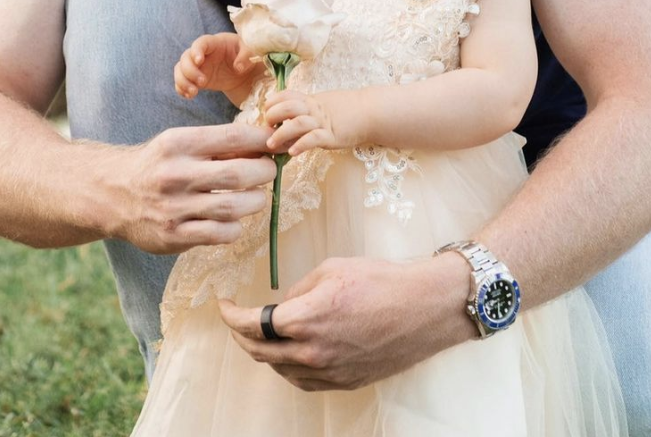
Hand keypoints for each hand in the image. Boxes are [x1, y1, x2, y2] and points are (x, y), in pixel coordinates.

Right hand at [108, 122, 277, 253]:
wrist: (114, 194)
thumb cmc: (160, 164)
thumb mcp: (182, 143)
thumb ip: (220, 144)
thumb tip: (266, 143)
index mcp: (179, 143)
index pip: (233, 136)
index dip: (262, 139)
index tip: (275, 143)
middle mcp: (175, 174)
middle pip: (239, 174)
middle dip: (265, 172)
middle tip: (269, 171)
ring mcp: (173, 208)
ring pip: (234, 207)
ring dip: (256, 201)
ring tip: (256, 196)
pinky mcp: (173, 236)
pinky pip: (221, 234)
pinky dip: (236, 226)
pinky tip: (234, 219)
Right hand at [174, 33, 264, 105]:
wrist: (243, 71)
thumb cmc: (245, 55)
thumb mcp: (251, 51)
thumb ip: (246, 56)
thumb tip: (238, 68)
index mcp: (214, 43)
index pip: (200, 43)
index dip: (196, 50)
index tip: (199, 61)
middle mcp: (201, 53)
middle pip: (185, 58)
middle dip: (190, 71)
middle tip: (202, 82)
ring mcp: (197, 66)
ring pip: (180, 70)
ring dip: (182, 81)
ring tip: (193, 92)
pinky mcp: (195, 78)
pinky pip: (181, 81)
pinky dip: (181, 89)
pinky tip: (189, 96)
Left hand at [218, 253, 473, 389]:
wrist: (425, 308)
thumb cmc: (382, 280)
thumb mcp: (332, 269)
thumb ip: (299, 290)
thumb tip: (282, 306)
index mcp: (307, 318)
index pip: (253, 325)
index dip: (231, 315)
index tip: (224, 304)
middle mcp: (314, 352)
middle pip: (261, 351)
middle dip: (241, 335)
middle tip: (235, 320)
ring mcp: (330, 371)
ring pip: (281, 369)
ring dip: (265, 352)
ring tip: (262, 333)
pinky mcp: (346, 381)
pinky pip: (304, 380)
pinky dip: (289, 366)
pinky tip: (291, 352)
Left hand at [263, 89, 355, 154]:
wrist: (371, 112)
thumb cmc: (347, 110)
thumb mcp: (323, 104)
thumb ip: (306, 109)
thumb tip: (286, 118)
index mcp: (311, 100)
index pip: (286, 95)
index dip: (272, 103)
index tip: (267, 112)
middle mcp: (315, 109)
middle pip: (288, 107)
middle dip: (273, 116)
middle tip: (267, 127)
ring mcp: (323, 122)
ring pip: (298, 123)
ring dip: (281, 133)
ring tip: (271, 144)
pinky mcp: (332, 136)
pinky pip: (314, 139)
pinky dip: (301, 145)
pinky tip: (292, 152)